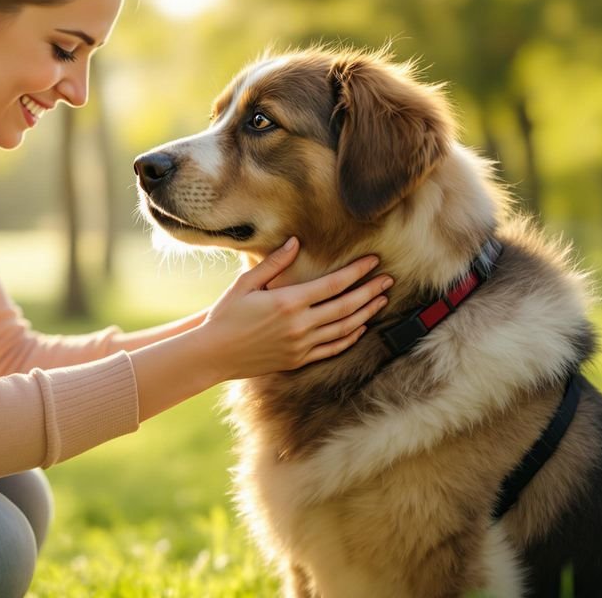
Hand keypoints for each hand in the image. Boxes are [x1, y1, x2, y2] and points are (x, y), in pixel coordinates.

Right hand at [199, 237, 391, 379]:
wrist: (213, 354)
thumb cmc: (226, 315)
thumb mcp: (246, 284)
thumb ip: (274, 263)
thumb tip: (295, 242)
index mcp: (287, 302)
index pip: (332, 285)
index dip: (356, 272)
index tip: (373, 261)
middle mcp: (299, 325)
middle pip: (345, 306)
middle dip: (370, 291)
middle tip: (389, 279)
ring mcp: (301, 345)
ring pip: (344, 328)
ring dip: (366, 313)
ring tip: (381, 299)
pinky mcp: (298, 360)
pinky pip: (332, 348)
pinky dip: (350, 337)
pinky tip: (361, 326)